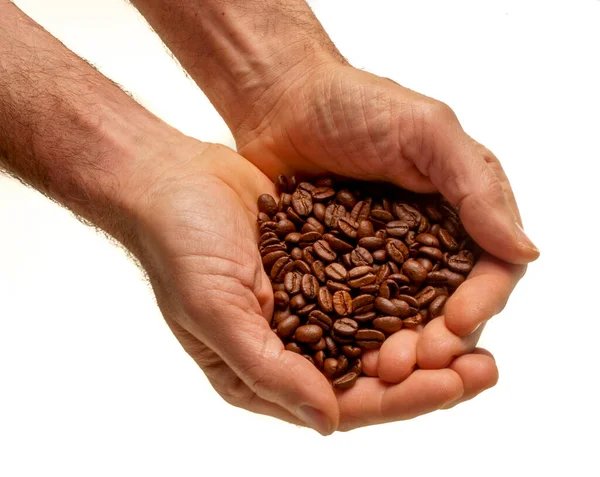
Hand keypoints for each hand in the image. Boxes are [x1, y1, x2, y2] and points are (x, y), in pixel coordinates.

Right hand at [129, 139, 482, 432]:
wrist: (171, 179)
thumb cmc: (178, 245)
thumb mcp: (216, 311)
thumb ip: (270, 370)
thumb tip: (330, 421)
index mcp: (260, 370)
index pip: (343, 401)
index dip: (401, 399)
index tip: (453, 386)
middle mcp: (288, 346)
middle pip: (370, 373)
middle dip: (428, 374)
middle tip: (485, 368)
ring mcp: (305, 306)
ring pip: (378, 334)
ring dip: (425, 335)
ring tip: (477, 333)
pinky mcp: (317, 266)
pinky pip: (369, 289)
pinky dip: (406, 293)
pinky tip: (443, 289)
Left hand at [229, 63, 537, 425]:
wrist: (283, 102)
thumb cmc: (356, 104)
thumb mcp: (425, 131)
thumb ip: (475, 187)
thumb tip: (526, 250)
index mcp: (462, 211)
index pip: (489, 269)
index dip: (481, 302)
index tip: (458, 323)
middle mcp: (427, 243)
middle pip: (447, 307)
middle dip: (438, 341)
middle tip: (414, 362)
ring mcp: (381, 262)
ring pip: (402, 320)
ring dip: (399, 351)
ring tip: (381, 370)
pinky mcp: (340, 271)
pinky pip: (354, 312)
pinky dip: (354, 338)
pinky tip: (344, 359)